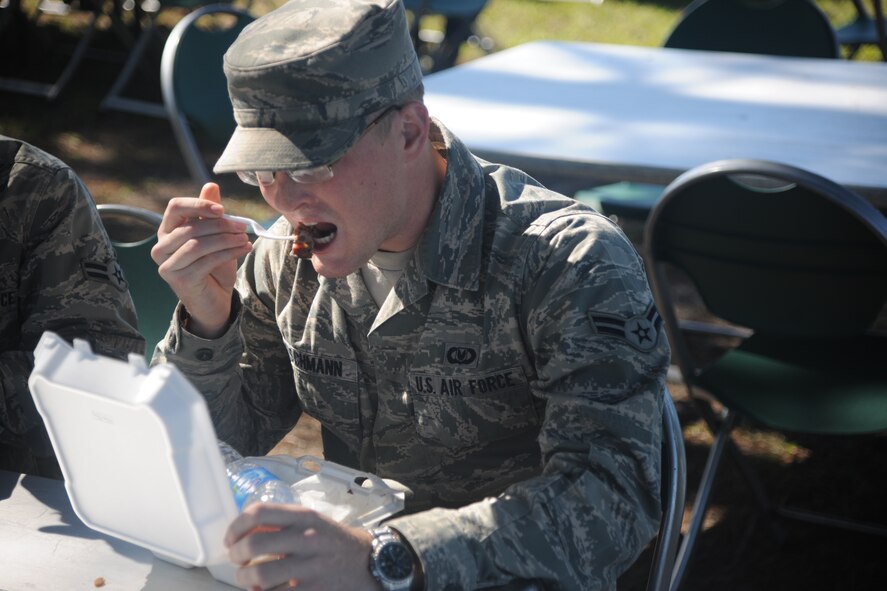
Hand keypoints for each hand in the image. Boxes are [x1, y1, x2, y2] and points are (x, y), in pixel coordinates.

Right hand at [151, 183, 251, 337]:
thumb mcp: (214, 236)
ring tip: (245, 239)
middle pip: (190, 226)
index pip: (175, 207)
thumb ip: (210, 213)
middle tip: (243, 227)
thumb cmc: (213, 265)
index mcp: (167, 230)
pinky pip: (206, 261)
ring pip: (198, 244)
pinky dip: (228, 253)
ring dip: (226, 240)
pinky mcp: (179, 280)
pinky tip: (244, 249)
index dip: (198, 204)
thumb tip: (211, 185)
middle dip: (220, 225)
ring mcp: (167, 265)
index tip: (222, 209)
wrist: (215, 299)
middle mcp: (160, 247)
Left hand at [225, 503, 379, 590]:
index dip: (236, 526)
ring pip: (260, 575)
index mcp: (304, 516)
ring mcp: (310, 567)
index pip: (259, 512)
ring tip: (247, 579)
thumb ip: (282, 523)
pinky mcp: (312, 590)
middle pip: (254, 545)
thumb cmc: (333, 542)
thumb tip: (245, 531)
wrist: (368, 563)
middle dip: (236, 556)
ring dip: (245, 579)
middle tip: (237, 560)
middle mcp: (306, 538)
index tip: (231, 539)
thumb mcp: (312, 522)